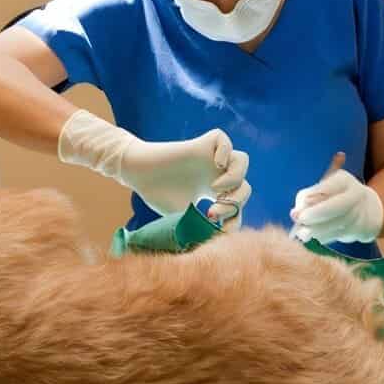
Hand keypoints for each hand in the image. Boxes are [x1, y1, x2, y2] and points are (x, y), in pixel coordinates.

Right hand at [121, 132, 250, 217]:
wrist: (137, 174)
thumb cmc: (156, 194)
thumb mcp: (181, 217)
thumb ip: (200, 227)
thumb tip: (216, 245)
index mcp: (212, 191)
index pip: (238, 206)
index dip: (234, 220)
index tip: (218, 229)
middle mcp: (215, 174)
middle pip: (245, 186)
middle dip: (234, 204)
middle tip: (212, 213)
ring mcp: (209, 158)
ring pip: (242, 161)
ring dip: (235, 179)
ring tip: (216, 189)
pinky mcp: (200, 144)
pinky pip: (223, 139)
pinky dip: (225, 151)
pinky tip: (215, 165)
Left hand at [291, 170, 383, 243]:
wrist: (369, 209)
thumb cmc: (337, 196)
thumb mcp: (324, 190)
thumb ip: (307, 199)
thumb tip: (294, 214)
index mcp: (344, 180)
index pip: (327, 187)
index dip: (311, 198)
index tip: (297, 210)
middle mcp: (355, 194)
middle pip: (337, 206)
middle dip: (316, 215)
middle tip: (300, 221)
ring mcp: (361, 212)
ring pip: (337, 223)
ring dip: (317, 230)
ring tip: (303, 234)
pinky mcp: (361, 229)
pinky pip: (339, 234)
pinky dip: (324, 237)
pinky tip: (315, 237)